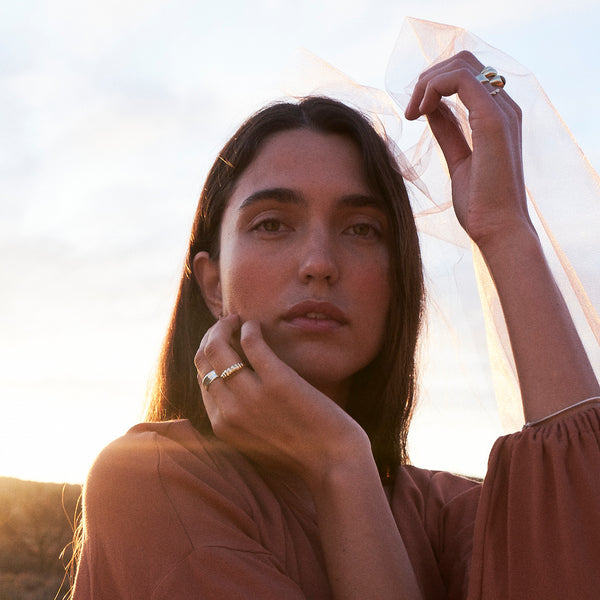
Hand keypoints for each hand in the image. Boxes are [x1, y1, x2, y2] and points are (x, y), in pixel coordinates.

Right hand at [194, 315, 368, 485]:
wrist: (333, 463)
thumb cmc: (300, 450)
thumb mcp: (256, 440)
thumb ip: (239, 418)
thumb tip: (232, 383)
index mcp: (221, 426)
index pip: (202, 378)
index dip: (209, 355)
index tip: (223, 342)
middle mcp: (229, 412)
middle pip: (204, 360)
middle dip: (212, 335)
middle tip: (227, 325)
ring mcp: (251, 397)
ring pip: (217, 348)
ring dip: (224, 326)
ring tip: (238, 320)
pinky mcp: (278, 382)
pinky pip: (251, 343)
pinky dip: (249, 329)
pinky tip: (255, 326)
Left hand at [405, 51, 531, 248]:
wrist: (498, 230)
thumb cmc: (481, 204)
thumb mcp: (458, 160)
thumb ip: (448, 132)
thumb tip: (431, 111)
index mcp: (498, 116)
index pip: (466, 77)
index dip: (434, 86)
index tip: (413, 114)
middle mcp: (504, 108)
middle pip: (463, 63)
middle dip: (428, 80)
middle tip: (410, 111)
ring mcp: (501, 111)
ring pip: (460, 65)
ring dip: (427, 83)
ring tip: (412, 113)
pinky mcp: (493, 120)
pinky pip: (460, 79)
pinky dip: (433, 88)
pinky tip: (420, 113)